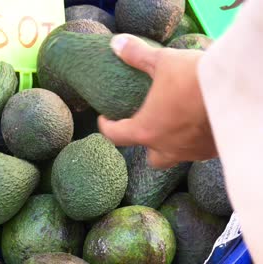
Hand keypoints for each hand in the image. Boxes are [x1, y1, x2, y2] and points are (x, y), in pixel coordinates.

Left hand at [98, 34, 217, 167]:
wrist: (239, 89)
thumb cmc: (194, 78)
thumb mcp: (162, 62)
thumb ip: (137, 56)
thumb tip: (117, 44)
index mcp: (147, 129)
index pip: (116, 136)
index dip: (107, 127)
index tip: (106, 118)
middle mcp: (167, 147)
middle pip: (152, 158)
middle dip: (147, 145)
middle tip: (148, 126)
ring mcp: (192, 151)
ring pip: (177, 156)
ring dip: (172, 143)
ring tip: (177, 123)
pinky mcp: (214, 150)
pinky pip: (199, 150)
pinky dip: (195, 140)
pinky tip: (201, 123)